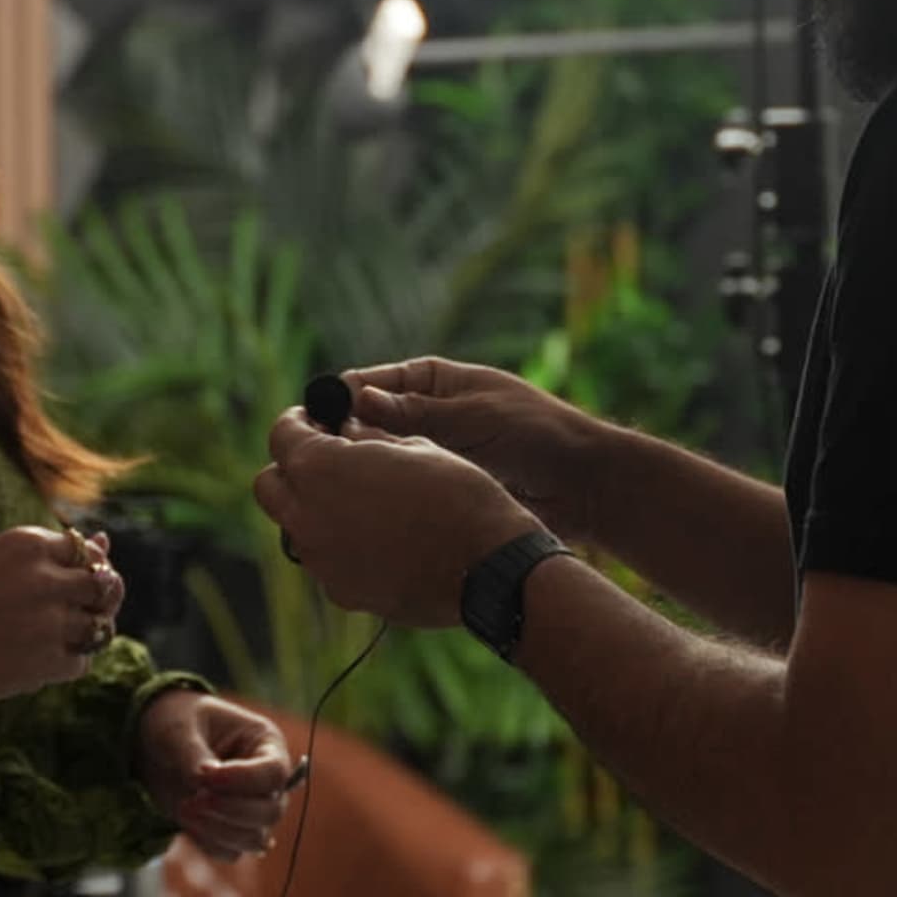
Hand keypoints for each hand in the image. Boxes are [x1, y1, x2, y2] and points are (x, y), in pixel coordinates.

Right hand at [0, 525, 123, 706]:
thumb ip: (52, 555)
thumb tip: (106, 540)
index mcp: (28, 543)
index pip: (89, 552)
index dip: (81, 573)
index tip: (55, 588)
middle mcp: (44, 577)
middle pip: (105, 586)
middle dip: (93, 602)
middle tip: (60, 616)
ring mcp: (49, 621)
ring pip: (99, 626)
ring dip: (79, 636)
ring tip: (40, 639)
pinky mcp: (46, 661)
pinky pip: (81, 662)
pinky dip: (64, 665)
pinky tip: (31, 660)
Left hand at [136, 693, 298, 862]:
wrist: (154, 742)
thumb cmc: (175, 722)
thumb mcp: (178, 729)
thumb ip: (192, 754)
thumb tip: (203, 783)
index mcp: (266, 744)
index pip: (274, 772)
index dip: (243, 780)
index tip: (204, 777)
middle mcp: (266, 782)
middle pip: (271, 811)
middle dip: (231, 810)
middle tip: (192, 799)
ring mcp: (250, 809)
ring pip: (254, 839)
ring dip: (219, 831)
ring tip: (184, 808)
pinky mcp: (228, 830)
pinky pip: (229, 852)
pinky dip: (207, 843)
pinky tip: (185, 820)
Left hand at [252, 408, 542, 626]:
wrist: (489, 566)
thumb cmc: (458, 495)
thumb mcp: (413, 447)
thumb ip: (366, 439)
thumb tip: (345, 434)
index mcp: (320, 469)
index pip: (281, 435)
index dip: (298, 422)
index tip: (315, 420)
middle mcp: (307, 517)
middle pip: (269, 487)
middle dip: (291, 469)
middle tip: (328, 460)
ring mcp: (322, 561)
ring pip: (295, 528)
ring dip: (314, 510)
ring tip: (362, 503)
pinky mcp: (342, 593)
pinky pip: (326, 562)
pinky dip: (341, 547)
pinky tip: (382, 541)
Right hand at [340, 357, 609, 545]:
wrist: (582, 485)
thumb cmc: (536, 434)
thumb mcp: (474, 417)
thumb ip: (417, 412)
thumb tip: (357, 398)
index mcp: (430, 381)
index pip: (366, 384)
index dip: (338, 402)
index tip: (314, 425)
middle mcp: (422, 415)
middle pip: (363, 426)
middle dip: (341, 443)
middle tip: (316, 467)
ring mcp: (428, 454)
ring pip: (378, 462)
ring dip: (360, 474)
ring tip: (334, 493)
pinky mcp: (437, 488)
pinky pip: (400, 491)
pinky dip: (383, 499)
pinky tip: (364, 514)